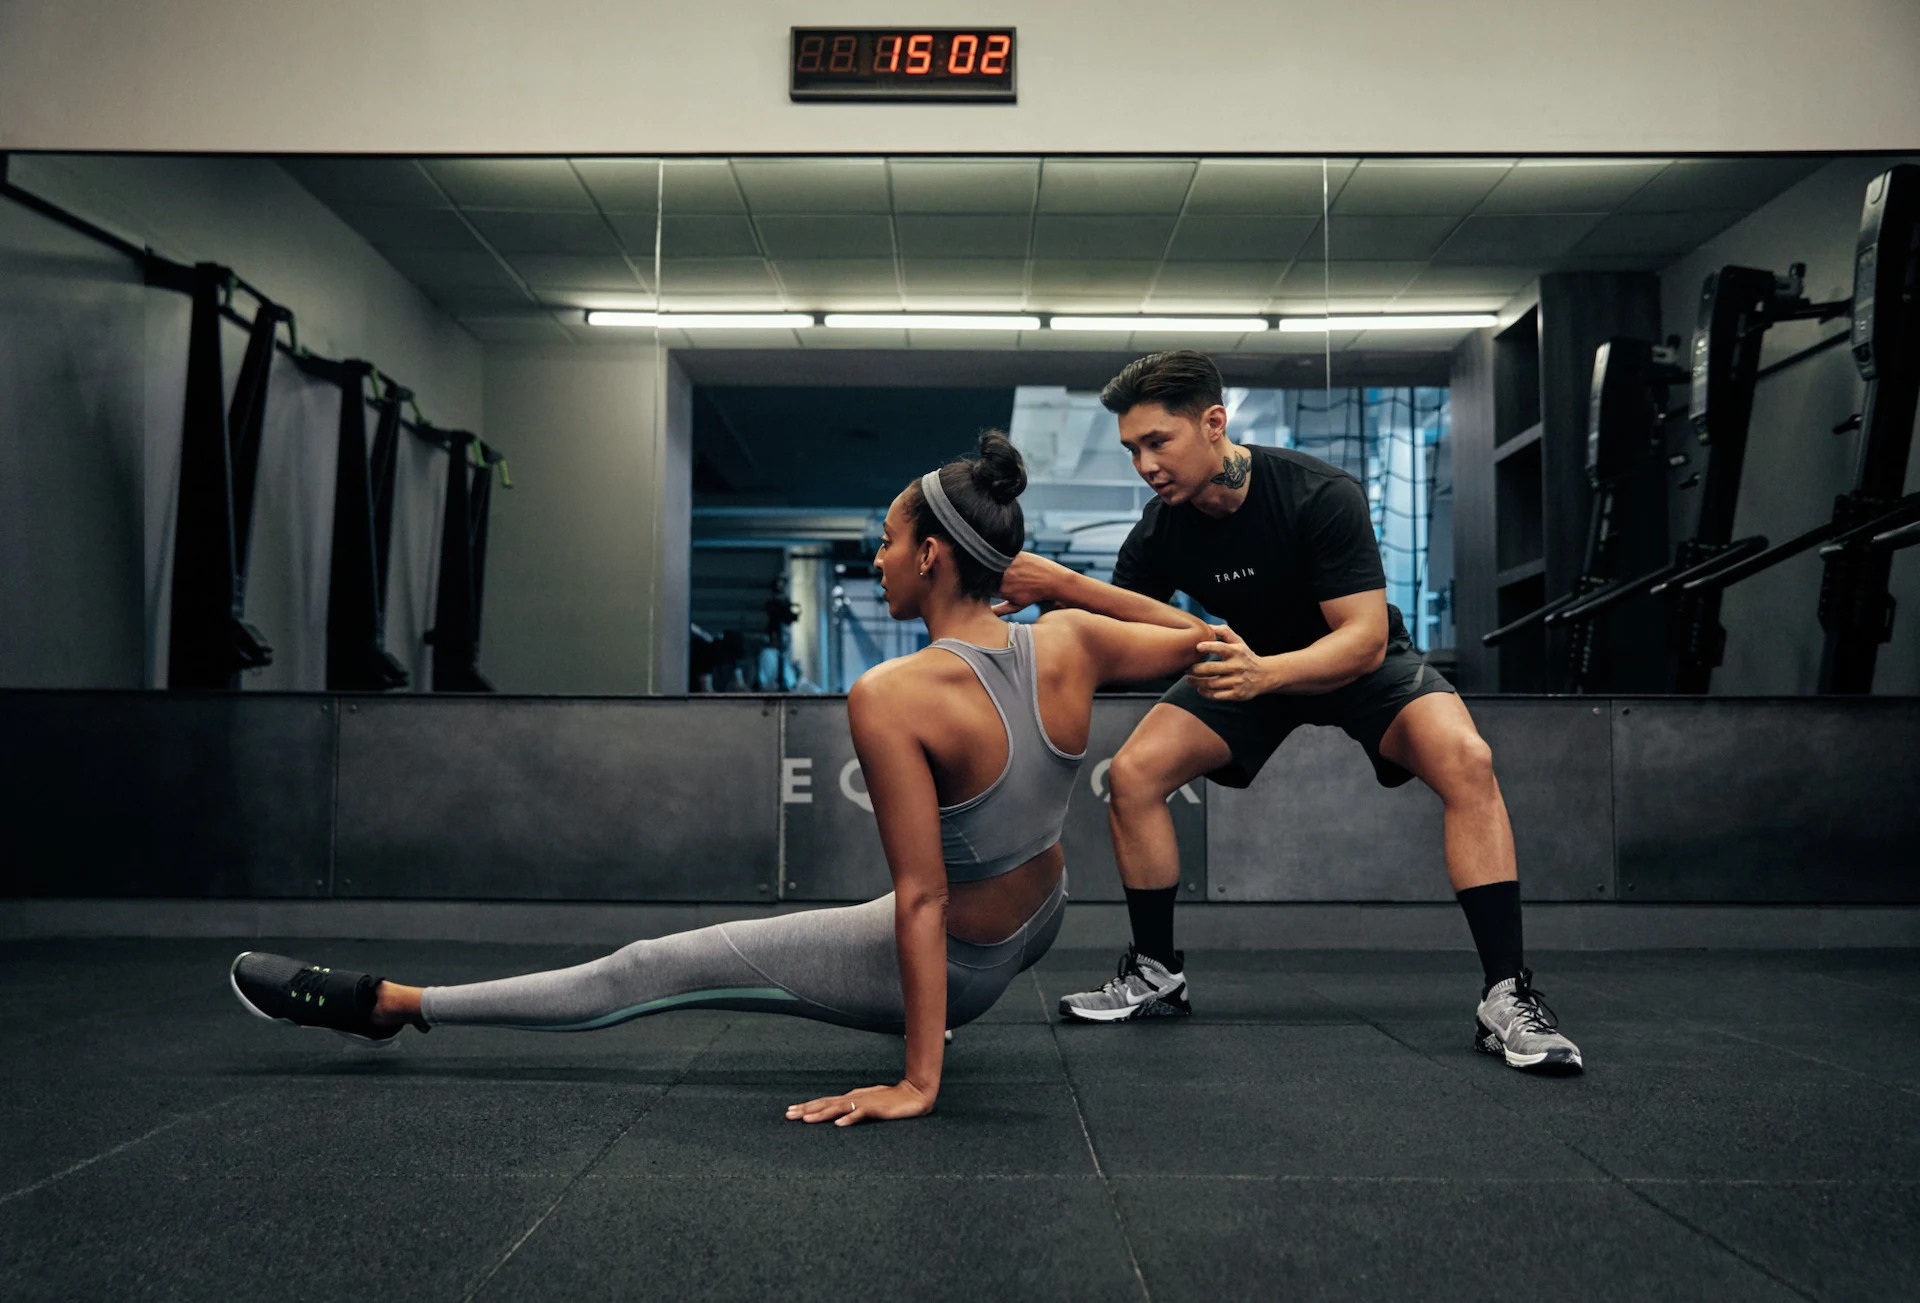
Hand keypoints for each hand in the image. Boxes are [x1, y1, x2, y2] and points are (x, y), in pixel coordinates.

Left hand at [786, 1080, 934, 1126]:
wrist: (915, 1094)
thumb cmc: (892, 1100)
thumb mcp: (869, 1104)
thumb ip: (854, 1108)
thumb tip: (837, 1116)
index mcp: (852, 1097)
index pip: (825, 1101)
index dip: (808, 1106)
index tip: (791, 1110)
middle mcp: (854, 1098)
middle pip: (826, 1103)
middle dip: (806, 1109)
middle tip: (788, 1115)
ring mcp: (865, 1103)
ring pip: (838, 1108)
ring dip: (821, 1114)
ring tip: (806, 1120)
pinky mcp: (877, 1109)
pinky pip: (861, 1114)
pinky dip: (849, 1119)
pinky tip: (838, 1125)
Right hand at [989, 552, 1068, 615]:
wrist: (1053, 580)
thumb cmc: (1034, 595)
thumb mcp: (1016, 605)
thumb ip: (1000, 610)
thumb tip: (986, 614)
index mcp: (1001, 590)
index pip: (981, 586)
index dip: (980, 584)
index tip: (983, 584)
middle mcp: (1003, 577)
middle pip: (984, 573)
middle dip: (983, 574)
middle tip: (991, 574)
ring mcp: (1008, 564)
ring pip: (990, 562)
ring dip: (991, 563)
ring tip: (998, 566)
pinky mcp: (1014, 554)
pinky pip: (1000, 553)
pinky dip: (999, 554)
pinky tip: (1003, 557)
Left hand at [1184, 624, 1273, 700]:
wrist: (1265, 675)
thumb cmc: (1245, 656)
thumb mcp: (1239, 642)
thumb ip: (1224, 632)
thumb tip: (1207, 627)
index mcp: (1236, 652)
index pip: (1221, 648)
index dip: (1209, 647)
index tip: (1197, 647)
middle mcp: (1237, 667)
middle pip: (1211, 669)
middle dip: (1195, 669)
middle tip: (1186, 668)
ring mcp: (1237, 682)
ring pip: (1211, 683)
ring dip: (1196, 682)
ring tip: (1188, 679)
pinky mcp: (1237, 694)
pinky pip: (1216, 695)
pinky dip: (1205, 693)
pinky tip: (1200, 688)